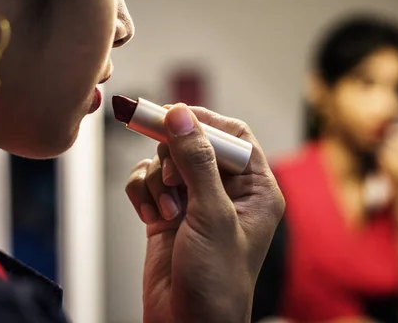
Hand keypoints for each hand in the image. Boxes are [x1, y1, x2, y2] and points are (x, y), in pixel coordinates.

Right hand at [125, 104, 284, 322]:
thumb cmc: (217, 281)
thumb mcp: (212, 216)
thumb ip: (197, 161)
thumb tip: (181, 115)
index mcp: (254, 189)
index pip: (232, 136)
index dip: (203, 122)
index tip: (172, 115)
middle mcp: (225, 191)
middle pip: (194, 143)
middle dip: (175, 156)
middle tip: (170, 174)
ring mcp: (193, 201)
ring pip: (166, 161)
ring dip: (158, 181)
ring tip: (168, 213)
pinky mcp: (166, 212)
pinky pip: (148, 182)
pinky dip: (143, 193)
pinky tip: (150, 217)